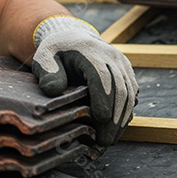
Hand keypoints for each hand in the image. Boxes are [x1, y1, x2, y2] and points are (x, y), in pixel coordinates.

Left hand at [31, 15, 136, 145]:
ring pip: (129, 93)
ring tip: (111, 139)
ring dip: (122, 118)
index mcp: (90, 51)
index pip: (101, 76)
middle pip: (119, 88)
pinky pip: (132, 93)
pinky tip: (116, 128)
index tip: (100, 120)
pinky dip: (126, 112)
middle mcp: (111, 56)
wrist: (72, 37)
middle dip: (114, 117)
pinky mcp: (127, 72)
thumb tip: (53, 90)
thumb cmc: (56, 51)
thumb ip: (47, 73)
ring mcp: (122, 64)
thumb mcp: (44, 57)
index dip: (103, 98)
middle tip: (105, 140)